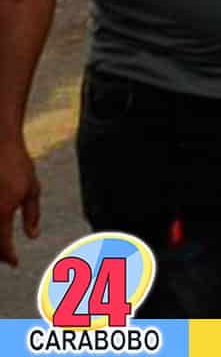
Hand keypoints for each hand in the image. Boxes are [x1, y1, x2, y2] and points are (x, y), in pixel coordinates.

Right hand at [0, 137, 40, 267]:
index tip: (15, 262)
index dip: (8, 256)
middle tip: (7, 257)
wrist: (0, 144)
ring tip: (1, 248)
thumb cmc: (18, 166)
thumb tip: (33, 236)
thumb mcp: (32, 190)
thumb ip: (32, 215)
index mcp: (2, 213)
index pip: (2, 245)